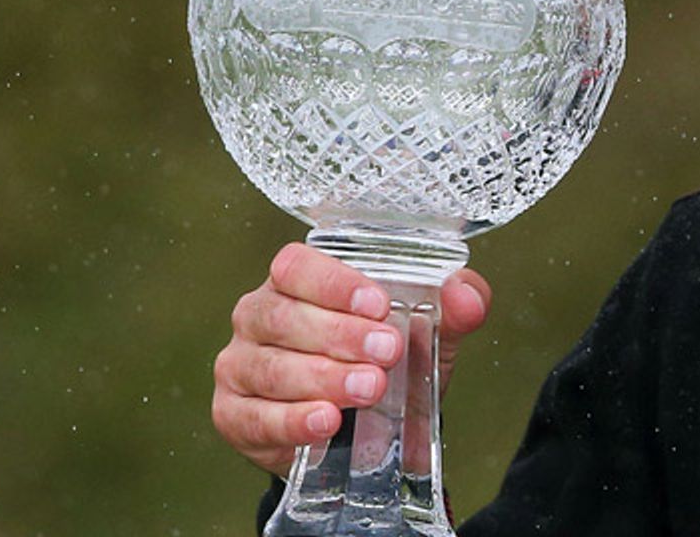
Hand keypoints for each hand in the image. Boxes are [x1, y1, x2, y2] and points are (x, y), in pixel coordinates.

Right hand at [211, 241, 492, 477]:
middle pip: (282, 316)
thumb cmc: (385, 363)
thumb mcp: (426, 333)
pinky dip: (291, 421)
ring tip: (367, 390)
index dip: (334, 283)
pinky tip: (324, 422)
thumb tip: (465, 294)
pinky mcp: (233, 414)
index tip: (378, 304)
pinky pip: (253, 417)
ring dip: (321, 379)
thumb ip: (451, 308)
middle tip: (386, 353)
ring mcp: (240, 365)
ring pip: (269, 367)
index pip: (296, 266)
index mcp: (298, 282)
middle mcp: (259, 316)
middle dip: (338, 335)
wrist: (364, 432)